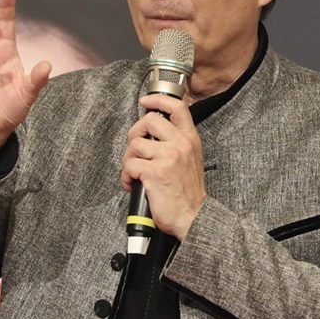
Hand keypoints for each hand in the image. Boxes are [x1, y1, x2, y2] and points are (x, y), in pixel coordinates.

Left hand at [121, 94, 206, 239]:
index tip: (146, 101)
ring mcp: (168, 157)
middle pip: (148, 121)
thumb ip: (177, 144)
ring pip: (135, 144)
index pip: (177, 108)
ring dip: (129, 160)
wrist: (193, 218)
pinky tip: (132, 185)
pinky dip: (126, 177)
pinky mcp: (155, 171)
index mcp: (190, 140)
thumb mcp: (191, 161)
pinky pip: (129, 165)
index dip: (158, 100)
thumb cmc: (188, 194)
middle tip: (135, 150)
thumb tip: (154, 135)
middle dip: (135, 134)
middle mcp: (180, 145)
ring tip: (134, 174)